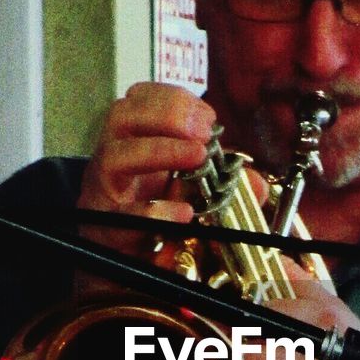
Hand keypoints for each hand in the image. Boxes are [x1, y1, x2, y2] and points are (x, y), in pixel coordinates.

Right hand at [77, 82, 216, 254]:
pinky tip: (184, 212)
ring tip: (196, 156)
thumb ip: (220, 180)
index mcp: (131, 138)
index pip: (140, 99)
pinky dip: (155, 211)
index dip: (173, 99)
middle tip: (203, 131)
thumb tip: (256, 184)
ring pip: (115, 156)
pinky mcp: (105, 226)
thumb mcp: (185, 188)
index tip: (207, 116)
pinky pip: (123, 215)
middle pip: (121, 115)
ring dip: (159, 150)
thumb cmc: (147, 212)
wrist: (116, 259)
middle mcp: (112, 155)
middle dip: (166, 114)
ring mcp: (103, 189)